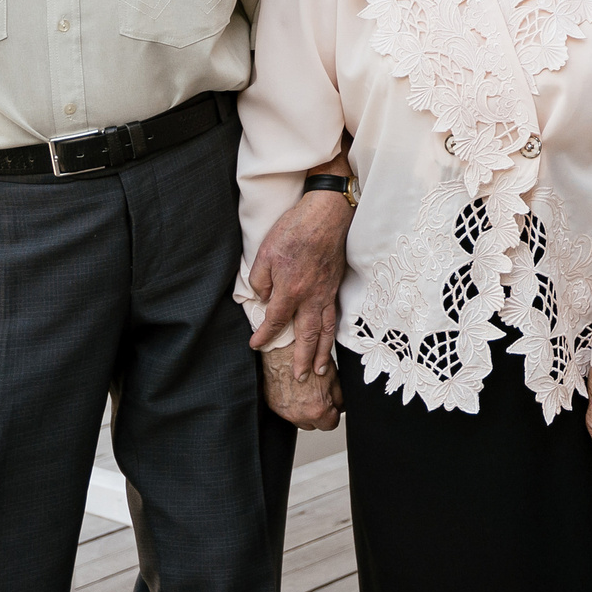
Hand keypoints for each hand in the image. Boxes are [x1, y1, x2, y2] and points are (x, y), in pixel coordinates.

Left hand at [247, 189, 350, 376]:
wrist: (327, 213)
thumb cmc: (296, 229)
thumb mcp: (266, 253)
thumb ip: (261, 281)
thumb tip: (264, 298)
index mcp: (290, 290)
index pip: (275, 321)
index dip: (264, 336)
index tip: (255, 346)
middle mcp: (311, 296)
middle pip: (307, 335)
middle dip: (303, 359)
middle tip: (302, 378)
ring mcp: (327, 291)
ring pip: (325, 329)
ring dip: (323, 352)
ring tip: (321, 370)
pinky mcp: (336, 284)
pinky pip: (334, 315)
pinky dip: (332, 332)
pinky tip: (330, 339)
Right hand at [261, 343, 342, 429]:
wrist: (282, 348)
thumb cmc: (307, 358)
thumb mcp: (333, 376)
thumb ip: (339, 397)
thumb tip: (341, 406)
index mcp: (317, 410)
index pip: (330, 424)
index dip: (334, 414)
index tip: (333, 407)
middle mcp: (298, 415)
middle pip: (314, 424)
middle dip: (319, 413)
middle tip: (320, 396)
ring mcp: (283, 411)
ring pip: (300, 419)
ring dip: (305, 410)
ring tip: (307, 390)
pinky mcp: (273, 405)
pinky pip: (286, 411)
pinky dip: (292, 404)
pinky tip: (295, 389)